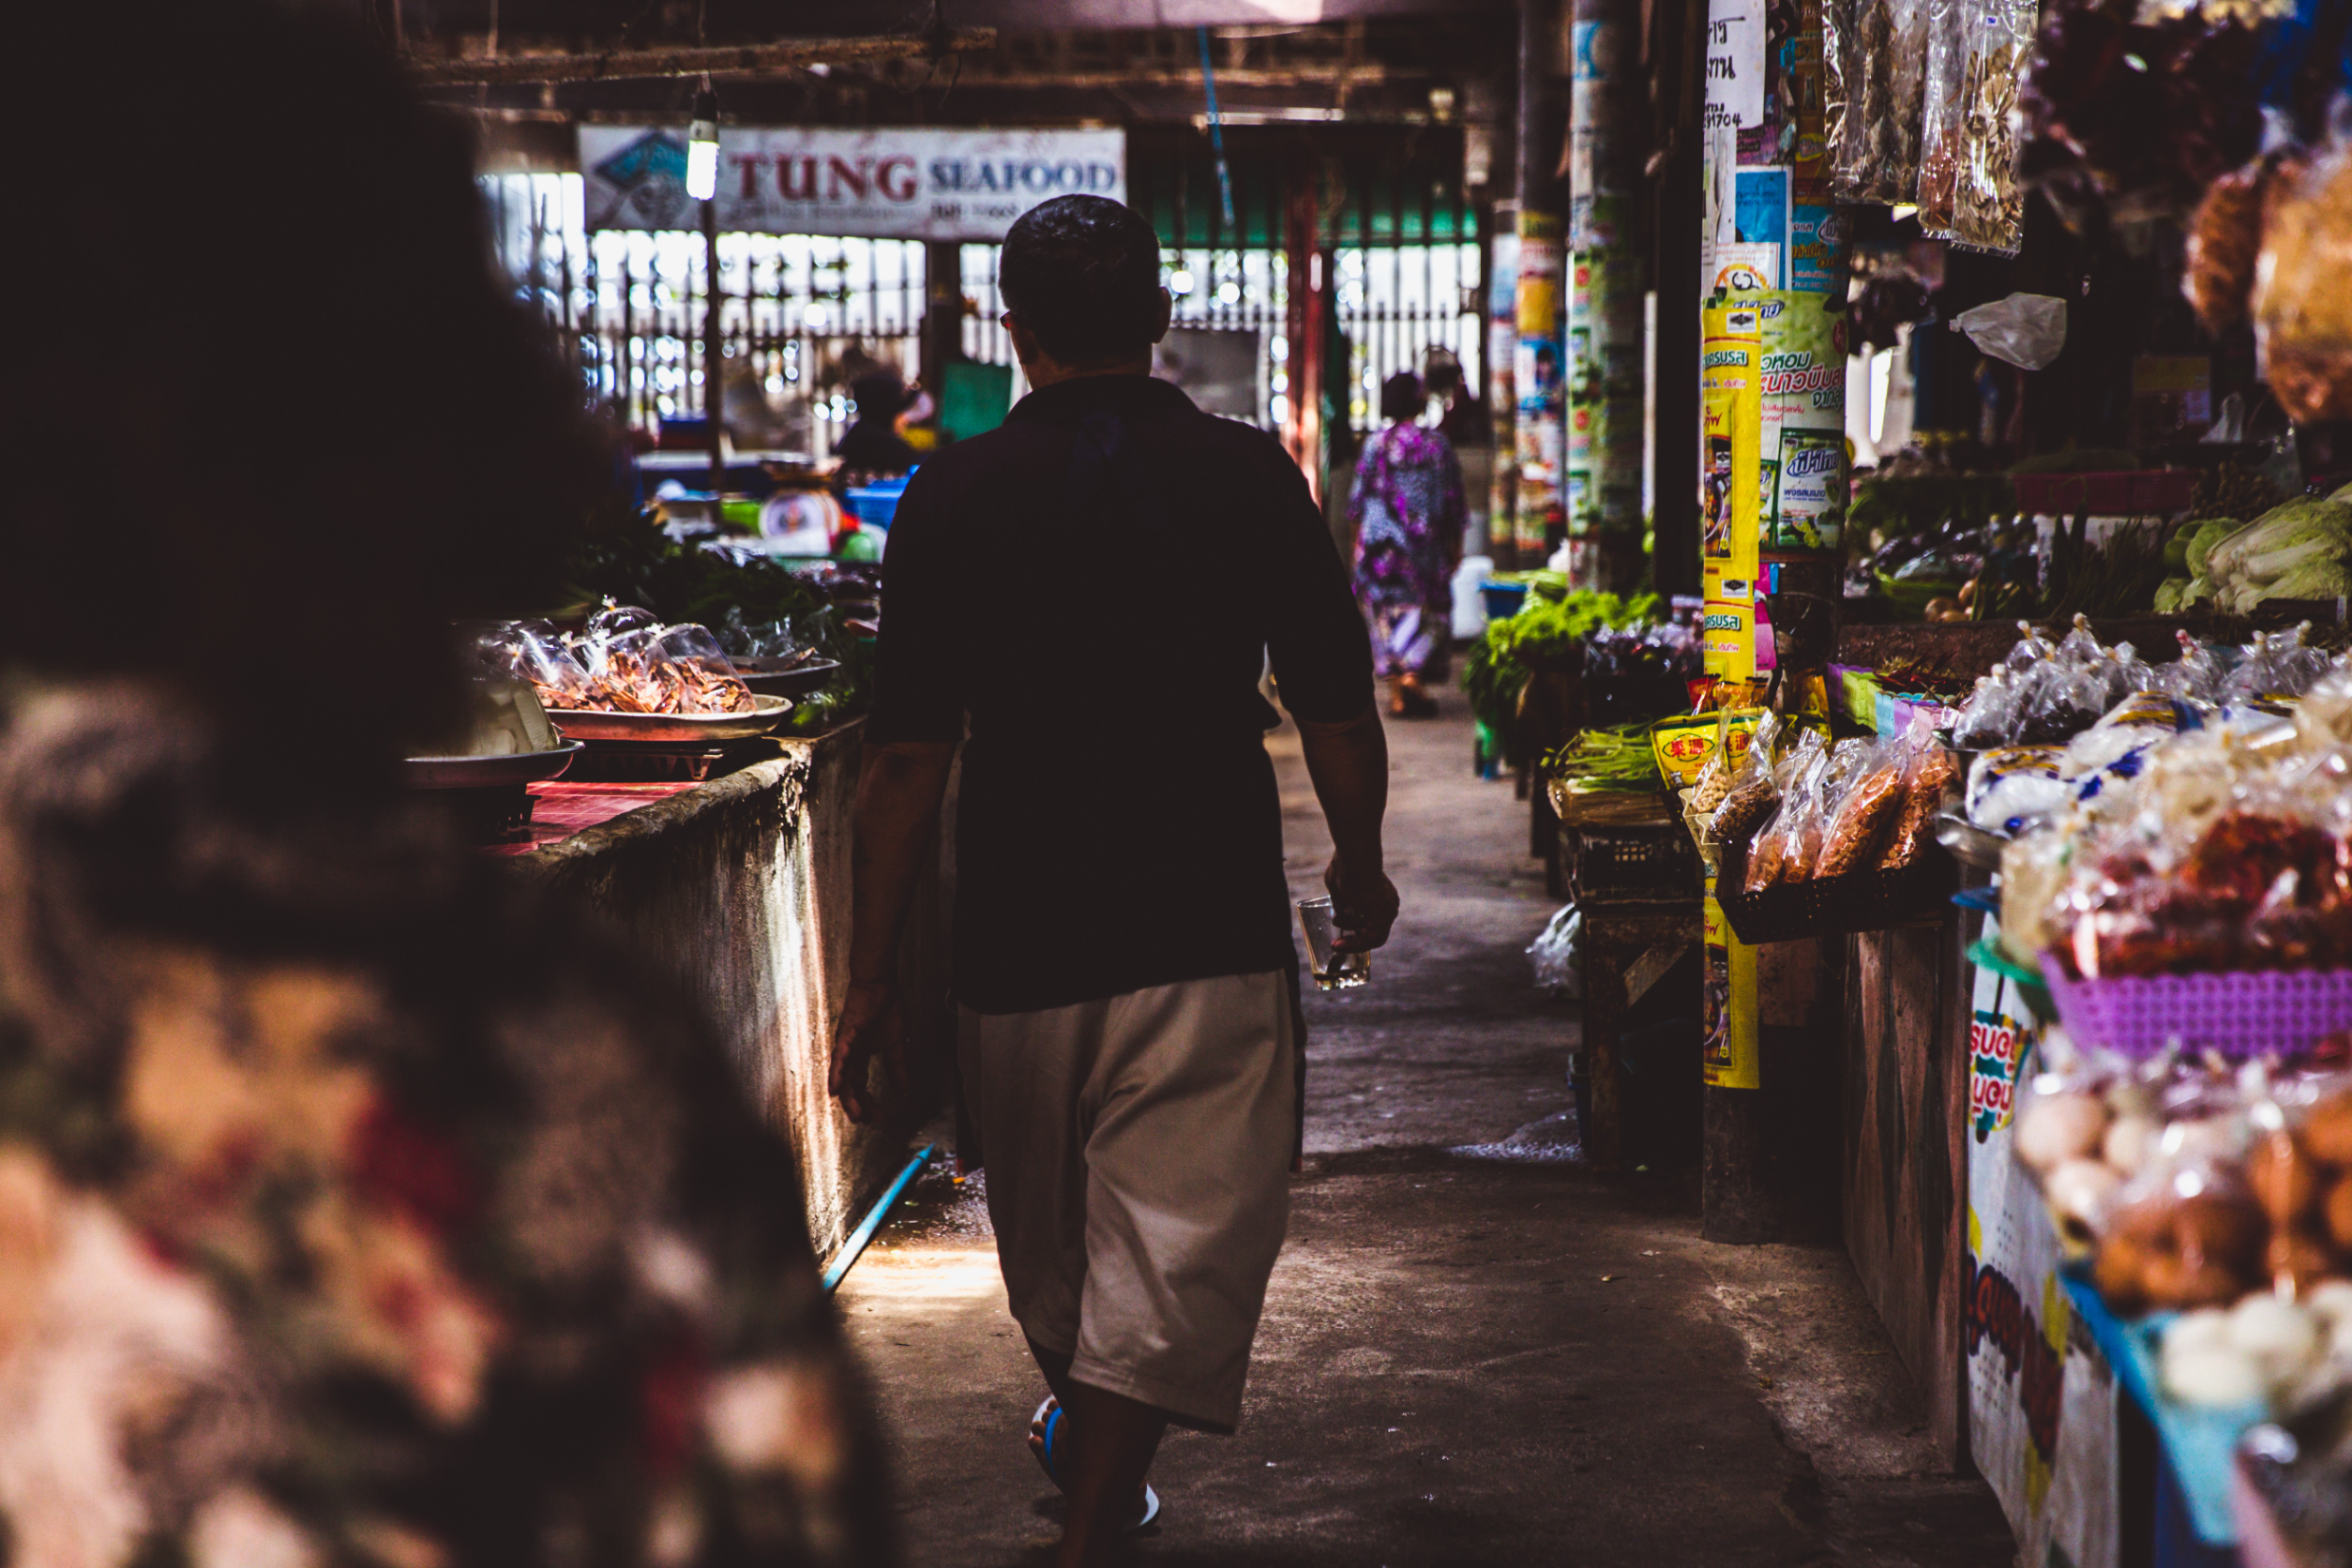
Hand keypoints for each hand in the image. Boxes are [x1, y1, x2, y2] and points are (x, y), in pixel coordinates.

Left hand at [829, 980, 906, 1124]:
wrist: (881, 982)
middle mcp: (850, 1053)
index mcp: (862, 1055)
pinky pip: (840, 1057)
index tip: (879, 1117)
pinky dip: (837, 1073)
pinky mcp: (847, 1033)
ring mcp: (846, 1044)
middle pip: (851, 1085)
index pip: (862, 1085)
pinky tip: (836, 1088)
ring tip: (854, 1114)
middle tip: (865, 1122)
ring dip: (848, 1096)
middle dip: (858, 1105)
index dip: (869, 1102)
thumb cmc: (885, 1005)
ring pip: (844, 1076)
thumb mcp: (896, 1042)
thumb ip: (898, 1066)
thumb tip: (904, 1088)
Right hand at [1325, 854, 1398, 952]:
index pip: (1372, 916)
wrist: (1355, 861)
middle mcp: (1389, 904)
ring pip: (1372, 935)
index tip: (1339, 926)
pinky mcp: (1383, 918)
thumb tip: (1340, 915)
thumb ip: (1341, 901)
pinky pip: (1369, 939)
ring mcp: (1388, 911)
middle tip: (1338, 943)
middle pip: (1374, 929)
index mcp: (1381, 893)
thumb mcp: (1339, 886)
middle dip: (1355, 938)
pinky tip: (1339, 945)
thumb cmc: (1346, 867)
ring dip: (1351, 940)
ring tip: (1335, 932)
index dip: (1355, 924)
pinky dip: (1354, 945)